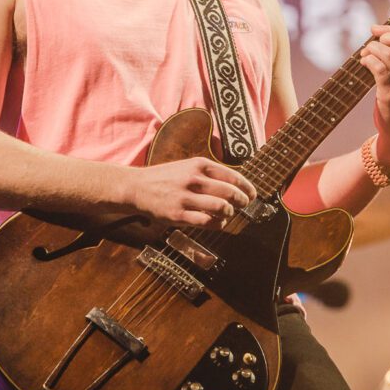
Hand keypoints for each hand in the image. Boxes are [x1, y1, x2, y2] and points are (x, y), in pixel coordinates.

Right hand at [128, 157, 257, 228]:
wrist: (137, 187)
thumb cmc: (166, 178)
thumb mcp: (188, 166)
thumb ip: (209, 174)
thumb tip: (237, 185)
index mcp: (198, 165)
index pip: (233, 176)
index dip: (247, 188)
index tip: (252, 195)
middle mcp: (193, 179)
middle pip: (230, 193)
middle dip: (242, 202)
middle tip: (243, 206)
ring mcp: (185, 198)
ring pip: (221, 208)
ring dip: (230, 213)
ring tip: (228, 214)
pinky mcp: (178, 215)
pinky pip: (207, 222)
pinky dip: (217, 224)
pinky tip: (217, 222)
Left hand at [358, 24, 389, 164]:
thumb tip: (386, 39)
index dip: (389, 30)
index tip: (375, 30)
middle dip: (383, 37)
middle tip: (371, 43)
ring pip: (389, 55)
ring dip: (372, 50)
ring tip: (364, 55)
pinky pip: (379, 69)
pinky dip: (368, 61)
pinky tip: (363, 63)